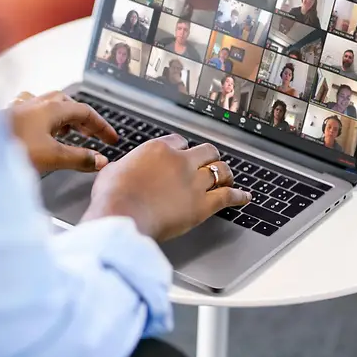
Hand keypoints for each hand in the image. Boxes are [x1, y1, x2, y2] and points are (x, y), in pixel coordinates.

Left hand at [6, 91, 117, 174]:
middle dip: (84, 120)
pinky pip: (32, 110)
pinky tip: (38, 126)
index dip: (102, 125)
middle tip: (94, 135)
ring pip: (50, 104)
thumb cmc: (12, 148)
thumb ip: (79, 158)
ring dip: (64, 116)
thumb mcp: (52, 157)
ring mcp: (21, 107)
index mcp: (51, 107)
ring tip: (71, 131)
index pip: (86, 111)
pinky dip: (44, 118)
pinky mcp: (8, 116)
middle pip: (69, 104)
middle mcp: (37, 102)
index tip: (112, 139)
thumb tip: (100, 160)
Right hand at [83, 135, 250, 241]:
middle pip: (205, 151)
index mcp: (158, 149)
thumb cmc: (112, 197)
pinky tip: (244, 197)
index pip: (179, 141)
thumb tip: (122, 170)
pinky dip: (239, 196)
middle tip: (209, 163)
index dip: (182, 149)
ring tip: (227, 177)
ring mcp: (193, 182)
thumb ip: (125, 167)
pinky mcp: (202, 205)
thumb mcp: (112, 171)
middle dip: (208, 157)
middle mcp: (180, 161)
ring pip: (220, 170)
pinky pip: (228, 196)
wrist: (121, 215)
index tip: (182, 155)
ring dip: (225, 173)